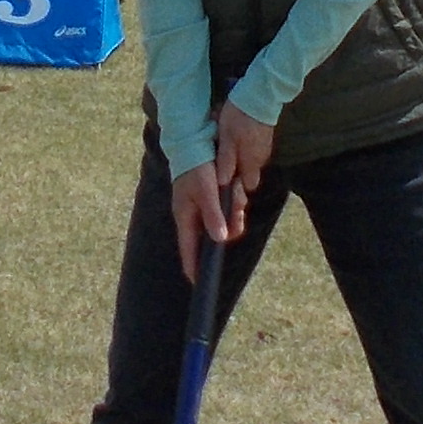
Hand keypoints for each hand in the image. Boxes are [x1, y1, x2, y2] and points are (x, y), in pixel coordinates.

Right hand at [170, 102, 277, 253]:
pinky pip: (225, 209)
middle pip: (209, 237)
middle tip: (237, 220)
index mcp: (185, 215)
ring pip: (221, 222)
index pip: (188, 248)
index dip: (193, 266)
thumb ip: (213, 215)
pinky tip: (237, 192)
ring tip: (237, 196)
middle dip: (226, 232)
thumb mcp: (207, 190)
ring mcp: (201, 206)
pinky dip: (233, 204)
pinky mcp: (210, 197)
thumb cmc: (197, 166)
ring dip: (233, 214)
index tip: (198, 284)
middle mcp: (191, 214)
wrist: (195, 140)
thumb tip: (220, 240)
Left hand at [214, 98, 277, 207]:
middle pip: (249, 172)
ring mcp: (265, 146)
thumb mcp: (227, 140)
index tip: (225, 179)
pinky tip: (234, 131)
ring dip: (238, 153)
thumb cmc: (240, 119)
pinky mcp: (265, 135)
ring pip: (249, 158)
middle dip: (236, 168)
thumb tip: (222, 183)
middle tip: (222, 156)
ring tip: (225, 140)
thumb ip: (226, 162)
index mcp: (252, 162)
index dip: (237, 186)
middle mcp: (261, 158)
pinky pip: (252, 146)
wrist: (260, 95)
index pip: (248, 186)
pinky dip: (243, 143)